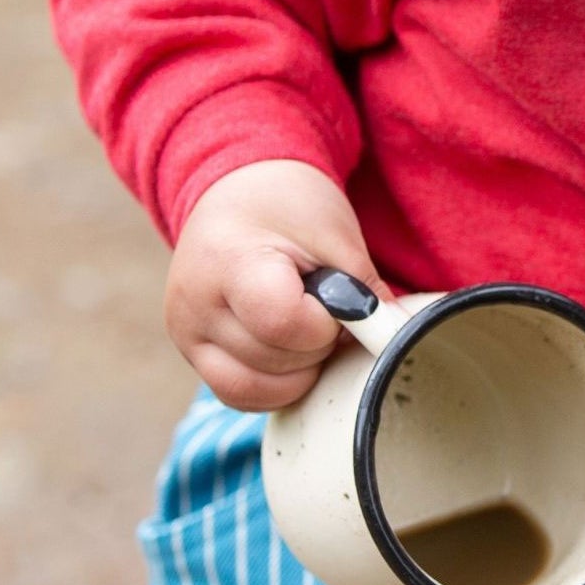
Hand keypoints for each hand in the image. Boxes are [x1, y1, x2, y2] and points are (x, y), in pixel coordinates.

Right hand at [166, 159, 387, 410]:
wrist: (238, 189)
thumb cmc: (289, 204)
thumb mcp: (335, 234)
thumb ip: (365, 292)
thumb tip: (398, 343)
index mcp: (228, 261)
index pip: (282, 322)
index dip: (325, 321)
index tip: (337, 296)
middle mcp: (193, 306)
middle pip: (275, 361)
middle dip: (318, 343)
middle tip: (325, 304)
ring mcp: (186, 336)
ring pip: (256, 390)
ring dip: (300, 368)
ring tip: (307, 322)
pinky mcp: (192, 354)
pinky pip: (240, 394)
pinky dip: (277, 383)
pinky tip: (291, 347)